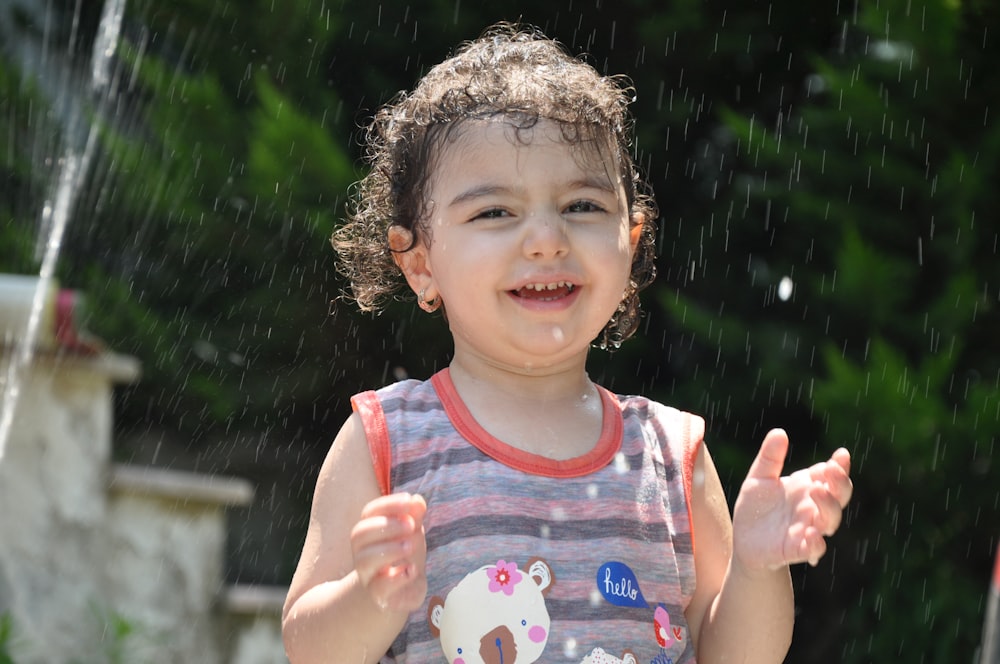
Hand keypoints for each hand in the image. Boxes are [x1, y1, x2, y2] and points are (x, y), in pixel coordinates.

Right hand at [350, 492, 427, 612]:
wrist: (400, 593)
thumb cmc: (403, 557)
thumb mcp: (412, 534)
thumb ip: (414, 517)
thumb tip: (417, 501)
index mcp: (369, 532)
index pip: (369, 512)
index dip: (388, 504)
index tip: (409, 501)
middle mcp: (362, 552)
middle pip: (359, 534)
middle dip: (387, 525)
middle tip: (411, 525)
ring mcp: (368, 576)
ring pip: (365, 560)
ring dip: (390, 550)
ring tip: (410, 547)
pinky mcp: (379, 596)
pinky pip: (379, 587)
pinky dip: (397, 578)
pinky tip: (412, 570)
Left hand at [732, 429, 852, 571]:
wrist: (744, 540)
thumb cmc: (756, 507)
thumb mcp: (758, 478)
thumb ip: (770, 458)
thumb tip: (779, 432)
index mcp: (807, 487)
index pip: (831, 475)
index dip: (839, 466)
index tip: (841, 455)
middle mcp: (813, 508)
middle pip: (838, 496)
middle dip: (840, 483)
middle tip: (831, 471)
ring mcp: (808, 528)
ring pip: (830, 520)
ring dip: (829, 507)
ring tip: (816, 491)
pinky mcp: (797, 549)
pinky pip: (814, 548)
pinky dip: (816, 543)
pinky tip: (812, 534)